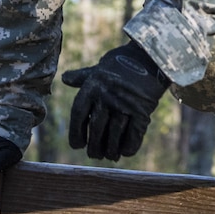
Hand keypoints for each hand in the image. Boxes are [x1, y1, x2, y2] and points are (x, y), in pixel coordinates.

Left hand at [61, 41, 169, 161]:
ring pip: (114, 135)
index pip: (78, 115)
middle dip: (94, 146)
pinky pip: (133, 135)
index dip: (76, 133)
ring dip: (111, 150)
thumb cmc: (121, 64)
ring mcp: (125, 105)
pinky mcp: (142, 112)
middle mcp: (106, 97)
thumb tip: (64, 78)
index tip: (77, 145)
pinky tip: (125, 152)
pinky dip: (129, 147)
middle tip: (94, 155)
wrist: (150, 57)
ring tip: (110, 155)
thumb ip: (82, 77)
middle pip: (95, 129)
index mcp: (92, 87)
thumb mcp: (99, 69)